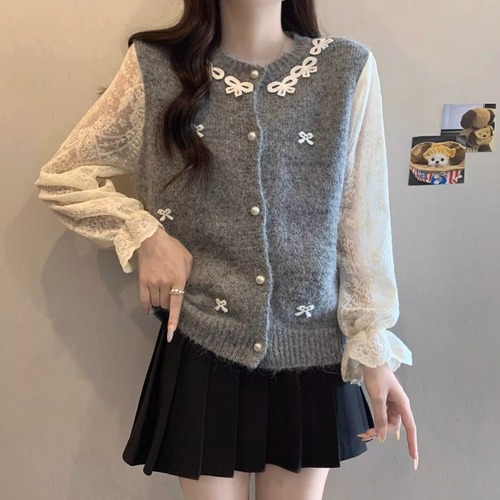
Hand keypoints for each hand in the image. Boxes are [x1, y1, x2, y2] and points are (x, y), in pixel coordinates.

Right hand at [137, 227, 192, 341]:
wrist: (151, 239)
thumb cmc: (172, 247)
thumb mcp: (187, 258)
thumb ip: (188, 274)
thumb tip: (184, 286)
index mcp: (178, 279)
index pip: (176, 304)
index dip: (173, 319)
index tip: (171, 333)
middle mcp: (165, 283)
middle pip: (165, 304)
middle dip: (167, 303)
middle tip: (169, 294)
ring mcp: (152, 283)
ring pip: (155, 303)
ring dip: (158, 303)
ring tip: (160, 295)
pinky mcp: (142, 281)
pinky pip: (143, 299)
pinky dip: (146, 306)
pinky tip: (148, 309)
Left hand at [357, 363, 418, 469]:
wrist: (371, 359)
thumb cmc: (377, 376)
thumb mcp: (377, 397)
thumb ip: (380, 416)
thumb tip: (382, 435)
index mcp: (403, 404)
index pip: (410, 428)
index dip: (412, 444)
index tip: (414, 459)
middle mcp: (400, 405)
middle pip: (394, 426)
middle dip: (382, 432)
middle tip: (365, 435)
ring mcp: (392, 403)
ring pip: (387, 422)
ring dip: (377, 428)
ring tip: (363, 434)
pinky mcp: (384, 400)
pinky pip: (382, 416)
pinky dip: (375, 421)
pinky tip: (368, 427)